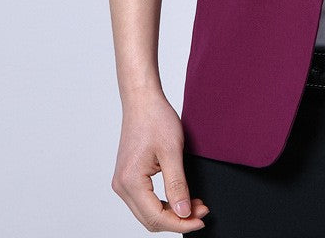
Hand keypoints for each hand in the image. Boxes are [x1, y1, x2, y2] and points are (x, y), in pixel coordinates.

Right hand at [111, 89, 209, 232]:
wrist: (142, 100)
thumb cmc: (155, 119)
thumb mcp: (172, 151)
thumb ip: (177, 184)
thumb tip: (184, 212)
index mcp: (130, 181)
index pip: (156, 217)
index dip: (180, 223)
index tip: (201, 219)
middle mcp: (122, 186)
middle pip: (150, 219)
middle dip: (178, 219)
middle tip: (202, 210)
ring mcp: (123, 182)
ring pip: (148, 211)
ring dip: (172, 212)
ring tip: (195, 204)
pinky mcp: (128, 177)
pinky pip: (145, 200)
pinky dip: (164, 202)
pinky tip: (181, 197)